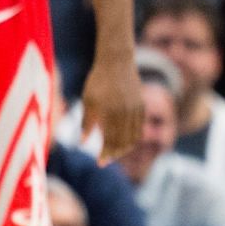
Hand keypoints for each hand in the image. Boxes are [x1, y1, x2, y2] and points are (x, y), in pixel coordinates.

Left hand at [80, 49, 143, 164]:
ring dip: (124, 148)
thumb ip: (86, 123)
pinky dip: (133, 138)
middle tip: (106, 161)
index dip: (106, 154)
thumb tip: (82, 143)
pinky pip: (139, 128)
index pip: (110, 140)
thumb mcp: (88, 100)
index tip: (100, 163)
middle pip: (123, 142)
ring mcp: (136, 110)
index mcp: (111, 112)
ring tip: (114, 153)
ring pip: (134, 137)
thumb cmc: (98, 81)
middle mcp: (126, 113)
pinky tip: (124, 142)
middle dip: (114, 154)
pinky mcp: (142, 107)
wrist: (117, 62)